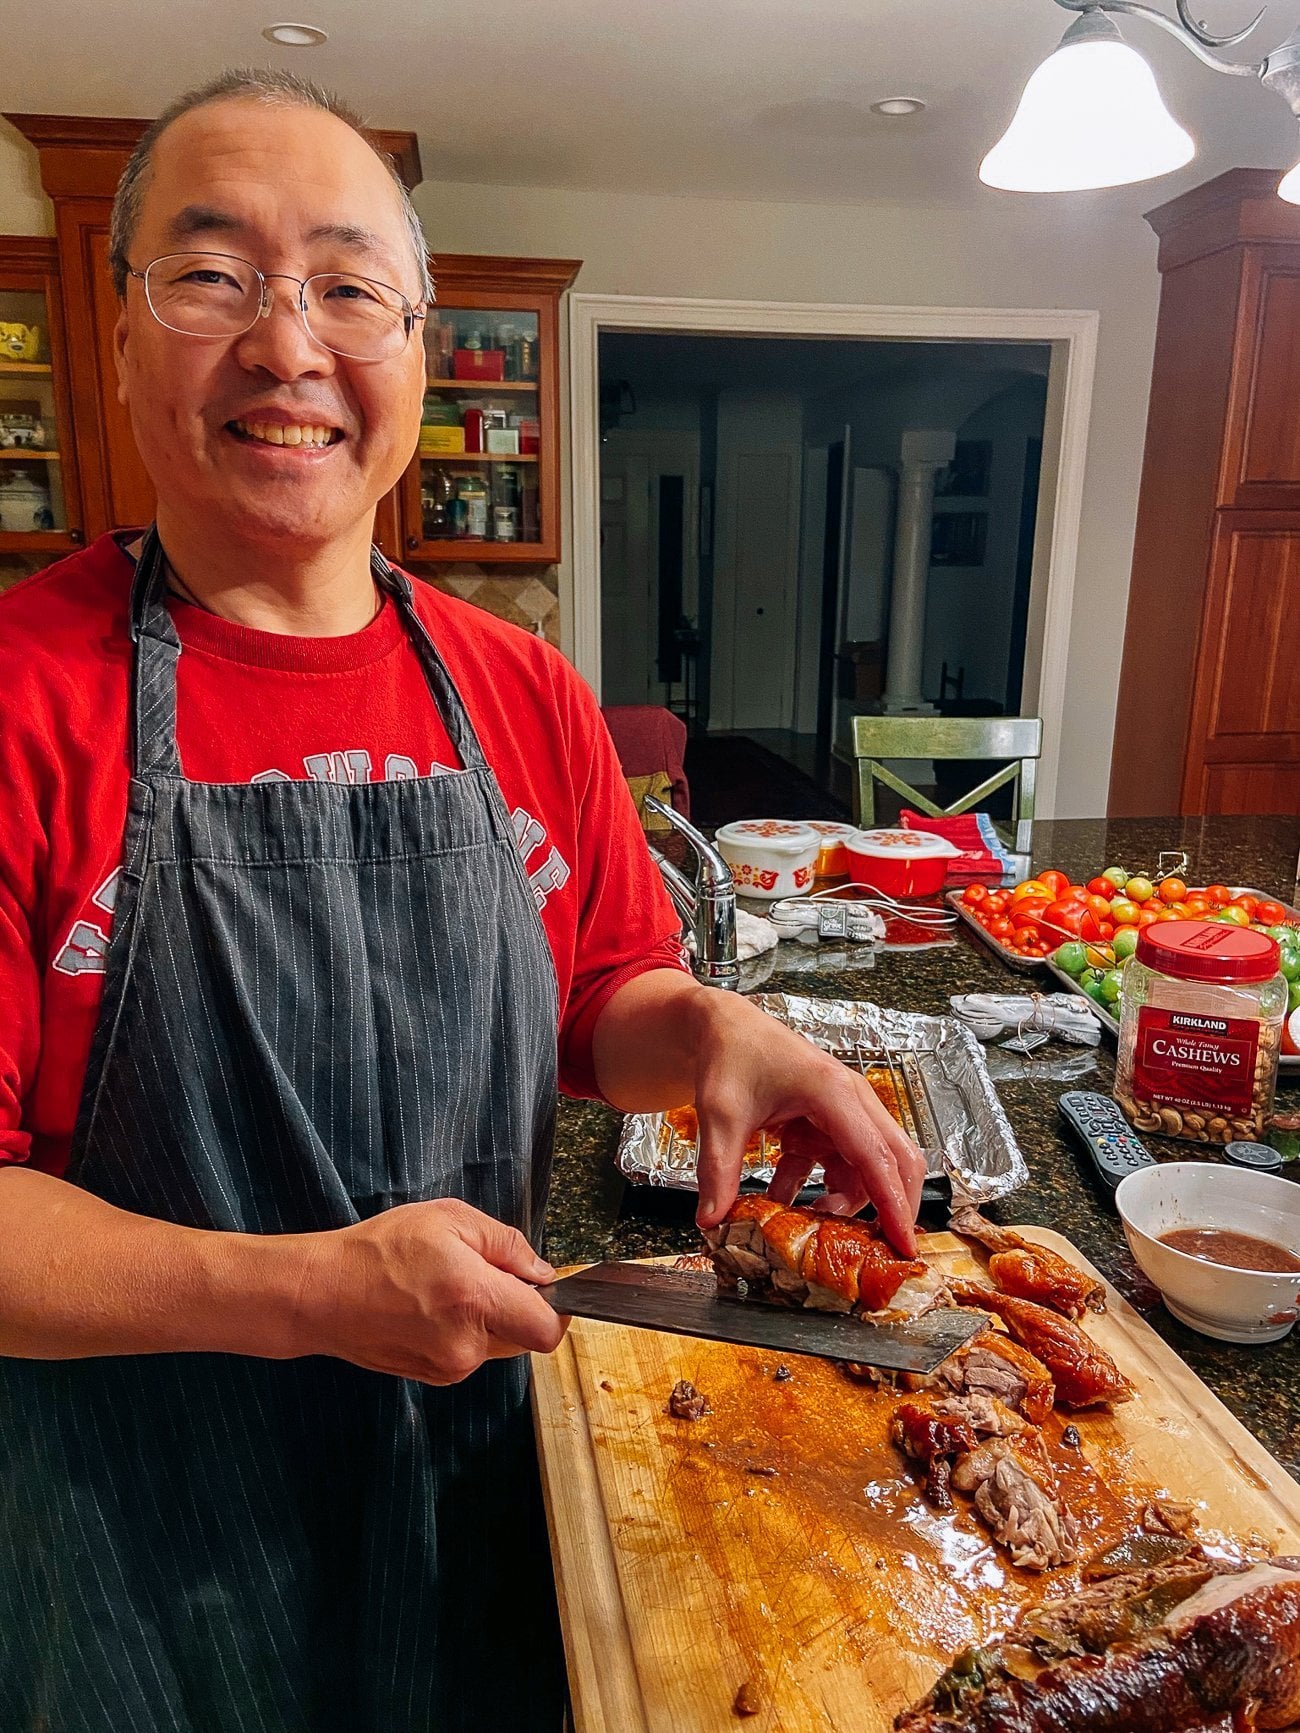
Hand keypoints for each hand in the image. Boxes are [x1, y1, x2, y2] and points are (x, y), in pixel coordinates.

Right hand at [297, 1199, 568, 1384]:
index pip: (548, 1328)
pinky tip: (430, 1309)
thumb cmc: (380, 1251)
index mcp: (476, 1299)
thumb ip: (506, 1245)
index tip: (551, 1289)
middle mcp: (467, 1344)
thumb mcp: (449, 1219)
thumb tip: (542, 1272)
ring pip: (496, 1345)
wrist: (323, 1294)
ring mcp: (448, 1367)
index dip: (559, 1309)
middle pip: (525, 1336)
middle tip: (483, 1274)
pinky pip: (468, 1354)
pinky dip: (462, 1333)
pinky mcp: (432, 1377)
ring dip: (487, 1320)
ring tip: (446, 1289)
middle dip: (517, 1307)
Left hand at [690, 994, 926, 1254]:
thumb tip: (713, 1220)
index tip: (905, 1244)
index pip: (877, 1157)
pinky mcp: (827, 1121)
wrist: (721, 1026)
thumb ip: (718, 1170)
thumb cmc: (730, 1055)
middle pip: (894, 1159)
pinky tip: (784, 1201)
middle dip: (893, 1206)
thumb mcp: (720, 1115)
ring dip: (847, 1201)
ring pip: (868, 1167)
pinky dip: (820, 1188)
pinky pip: (837, 1164)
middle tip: (881, 1250)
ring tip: (815, 1229)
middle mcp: (849, 1101)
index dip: (894, 1205)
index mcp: (833, 1093)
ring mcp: (842, 1111)